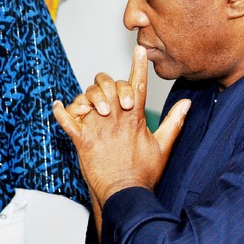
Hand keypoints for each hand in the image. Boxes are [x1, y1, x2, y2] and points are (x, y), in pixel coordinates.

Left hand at [52, 46, 190, 207]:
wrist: (125, 194)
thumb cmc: (144, 173)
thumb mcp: (164, 146)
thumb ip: (174, 122)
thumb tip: (186, 103)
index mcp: (135, 119)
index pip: (138, 85)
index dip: (139, 66)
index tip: (139, 49)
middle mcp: (115, 119)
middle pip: (109, 85)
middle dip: (109, 83)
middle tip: (111, 93)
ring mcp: (97, 129)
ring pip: (87, 98)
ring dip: (87, 97)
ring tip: (89, 105)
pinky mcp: (82, 141)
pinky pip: (66, 122)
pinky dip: (60, 112)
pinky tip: (57, 105)